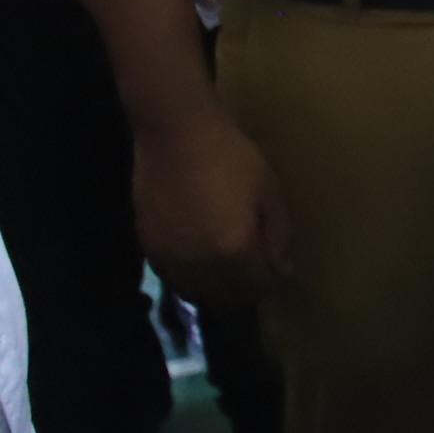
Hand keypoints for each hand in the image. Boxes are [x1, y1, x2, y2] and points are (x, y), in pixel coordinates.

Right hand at [132, 107, 290, 309]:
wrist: (173, 134)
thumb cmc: (228, 156)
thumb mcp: (268, 191)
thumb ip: (279, 235)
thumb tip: (284, 270)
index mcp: (235, 250)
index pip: (260, 287)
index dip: (273, 281)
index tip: (278, 268)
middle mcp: (200, 265)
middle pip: (229, 298)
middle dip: (246, 290)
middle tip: (255, 269)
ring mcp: (170, 259)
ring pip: (198, 293)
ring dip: (216, 288)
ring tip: (227, 267)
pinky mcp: (149, 248)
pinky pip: (174, 277)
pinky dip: (190, 276)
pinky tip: (199, 256)